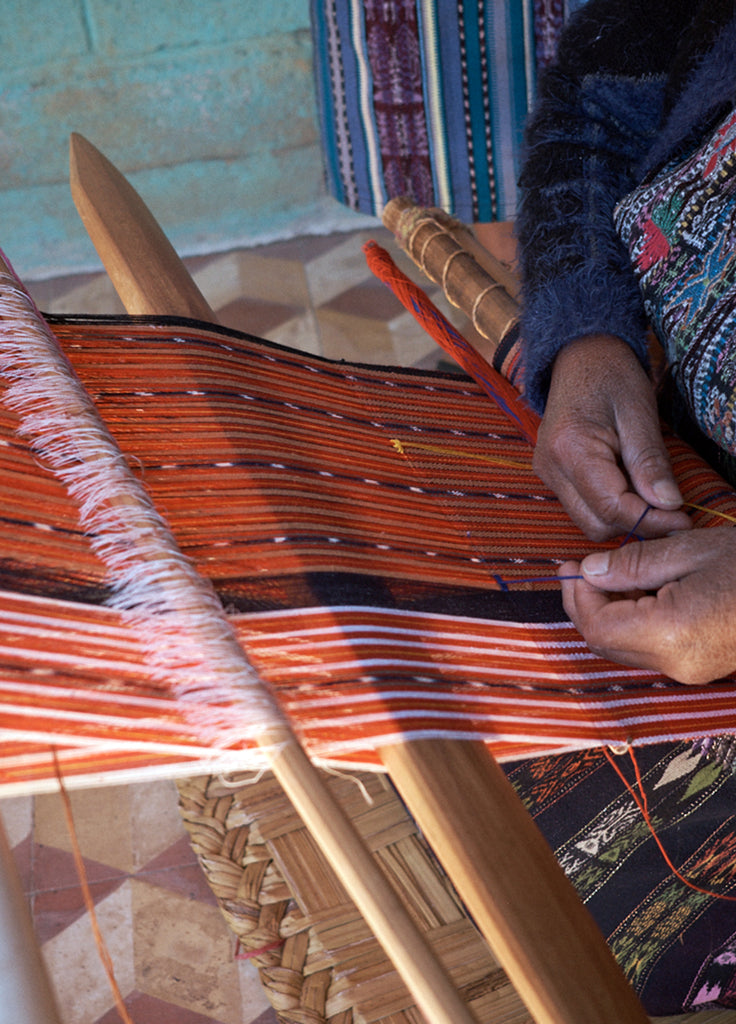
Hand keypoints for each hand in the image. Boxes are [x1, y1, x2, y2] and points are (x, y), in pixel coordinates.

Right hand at [534, 334, 691, 540]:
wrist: (580, 355)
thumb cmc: (612, 376)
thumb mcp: (640, 414)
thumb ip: (651, 463)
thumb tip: (669, 505)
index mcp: (570, 449)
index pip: (611, 508)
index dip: (651, 520)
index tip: (683, 519)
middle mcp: (550, 468)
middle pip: (597, 524)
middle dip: (636, 522)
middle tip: (670, 506)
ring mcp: (547, 474)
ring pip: (589, 522)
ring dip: (623, 516)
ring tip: (647, 488)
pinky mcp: (552, 476)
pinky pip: (583, 508)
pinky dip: (611, 506)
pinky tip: (629, 482)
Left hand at [559, 528, 735, 684]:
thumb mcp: (690, 550)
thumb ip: (633, 564)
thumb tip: (588, 571)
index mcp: (671, 634)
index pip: (597, 626)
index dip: (577, 596)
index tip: (573, 564)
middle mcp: (676, 664)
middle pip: (605, 642)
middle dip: (587, 605)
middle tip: (585, 567)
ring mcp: (690, 671)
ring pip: (625, 648)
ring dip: (609, 613)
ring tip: (614, 572)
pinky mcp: (700, 667)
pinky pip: (650, 649)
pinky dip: (633, 621)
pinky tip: (641, 590)